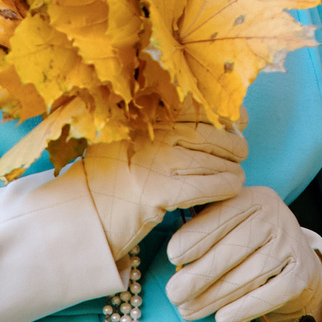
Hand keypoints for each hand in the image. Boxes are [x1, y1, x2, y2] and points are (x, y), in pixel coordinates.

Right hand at [64, 124, 246, 257]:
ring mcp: (154, 161)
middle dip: (232, 143)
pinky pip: (208, 186)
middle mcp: (148, 133)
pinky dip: (225, 186)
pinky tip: (231, 188)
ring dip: (233, 167)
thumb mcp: (126, 142)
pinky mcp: (159, 191)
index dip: (223, 111)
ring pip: (213, 159)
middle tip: (239, 152)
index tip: (239, 118)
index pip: (194, 104)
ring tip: (236, 174)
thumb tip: (219, 117)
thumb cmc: (108, 182)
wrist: (81, 217)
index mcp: (142, 115)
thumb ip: (160, 126)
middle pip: (208, 132)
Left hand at [165, 186, 321, 321]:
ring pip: (248, 275)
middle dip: (199, 275)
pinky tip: (221, 318)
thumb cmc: (246, 239)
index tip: (171, 257)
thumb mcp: (227, 223)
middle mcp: (276, 216)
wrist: (293, 258)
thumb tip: (174, 257)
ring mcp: (292, 244)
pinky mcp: (302, 274)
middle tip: (173, 294)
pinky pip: (271, 294)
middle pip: (232, 249)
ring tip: (188, 310)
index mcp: (253, 197)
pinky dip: (244, 308)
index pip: (221, 216)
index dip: (195, 237)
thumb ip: (202, 228)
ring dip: (214, 297)